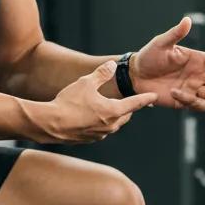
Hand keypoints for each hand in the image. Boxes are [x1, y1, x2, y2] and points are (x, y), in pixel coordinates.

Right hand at [33, 61, 156, 143]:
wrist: (50, 124)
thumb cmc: (68, 102)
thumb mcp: (86, 82)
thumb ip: (101, 74)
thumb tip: (112, 65)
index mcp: (113, 110)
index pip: (135, 104)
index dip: (145, 99)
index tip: (153, 97)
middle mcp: (110, 125)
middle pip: (126, 116)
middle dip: (129, 108)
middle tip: (130, 102)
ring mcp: (100, 134)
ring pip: (113, 124)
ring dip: (114, 116)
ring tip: (110, 109)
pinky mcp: (89, 140)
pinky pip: (100, 131)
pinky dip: (101, 123)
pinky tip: (92, 118)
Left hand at [131, 17, 204, 111]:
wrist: (136, 75)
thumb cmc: (150, 56)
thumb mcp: (162, 43)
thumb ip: (176, 34)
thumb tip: (187, 20)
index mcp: (197, 60)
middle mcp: (198, 75)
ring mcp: (192, 89)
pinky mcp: (184, 101)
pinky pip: (195, 104)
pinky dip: (190, 100)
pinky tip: (177, 93)